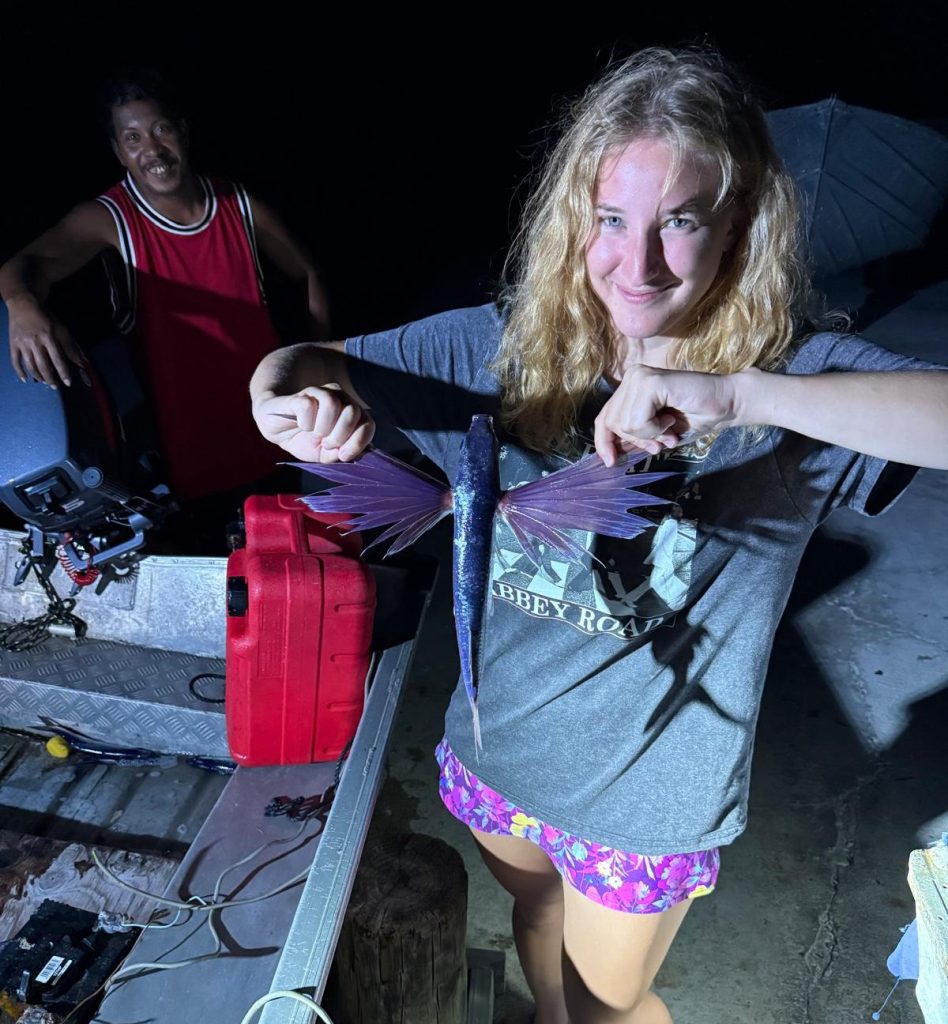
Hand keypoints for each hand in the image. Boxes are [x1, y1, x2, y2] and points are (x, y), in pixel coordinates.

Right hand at [8, 296, 86, 387]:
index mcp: (49, 337)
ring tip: (45, 382)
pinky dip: (20, 372)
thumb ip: (71, 346)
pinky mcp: (13, 344)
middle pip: (43, 365)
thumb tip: (82, 361)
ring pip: (30, 365)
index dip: (63, 373)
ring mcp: (22, 344)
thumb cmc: (46, 318)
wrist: (23, 305)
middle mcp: (35, 342)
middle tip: (56, 386)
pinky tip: (26, 379)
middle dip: (51, 378)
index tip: (68, 383)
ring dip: (38, 376)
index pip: (58, 359)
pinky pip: (15, 361)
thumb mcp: (61, 329)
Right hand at [252, 384, 374, 463]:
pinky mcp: (300, 395)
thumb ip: (341, 453)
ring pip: (333, 404)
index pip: (368, 423)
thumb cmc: (303, 439)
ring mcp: (319, 394)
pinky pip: (309, 405)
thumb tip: (356, 453)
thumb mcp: (325, 454)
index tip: (344, 455)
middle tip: (326, 443)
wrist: (276, 428)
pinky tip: (301, 425)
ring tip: (315, 434)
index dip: (359, 441)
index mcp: (350, 414)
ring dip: (324, 428)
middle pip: (353, 412)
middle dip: (340, 436)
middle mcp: (339, 399)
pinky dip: (306, 422)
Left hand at [595, 364, 745, 464]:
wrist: (726, 404)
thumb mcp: (655, 432)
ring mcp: (639, 377)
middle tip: (661, 442)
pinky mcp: (650, 382)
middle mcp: (632, 377)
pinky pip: (638, 420)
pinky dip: (655, 429)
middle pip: (612, 423)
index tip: (610, 462)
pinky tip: (671, 419)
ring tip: (669, 428)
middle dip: (636, 441)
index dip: (604, 441)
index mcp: (630, 386)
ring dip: (650, 435)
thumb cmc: (693, 417)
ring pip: (624, 424)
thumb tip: (608, 456)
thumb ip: (633, 437)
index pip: (604, 417)